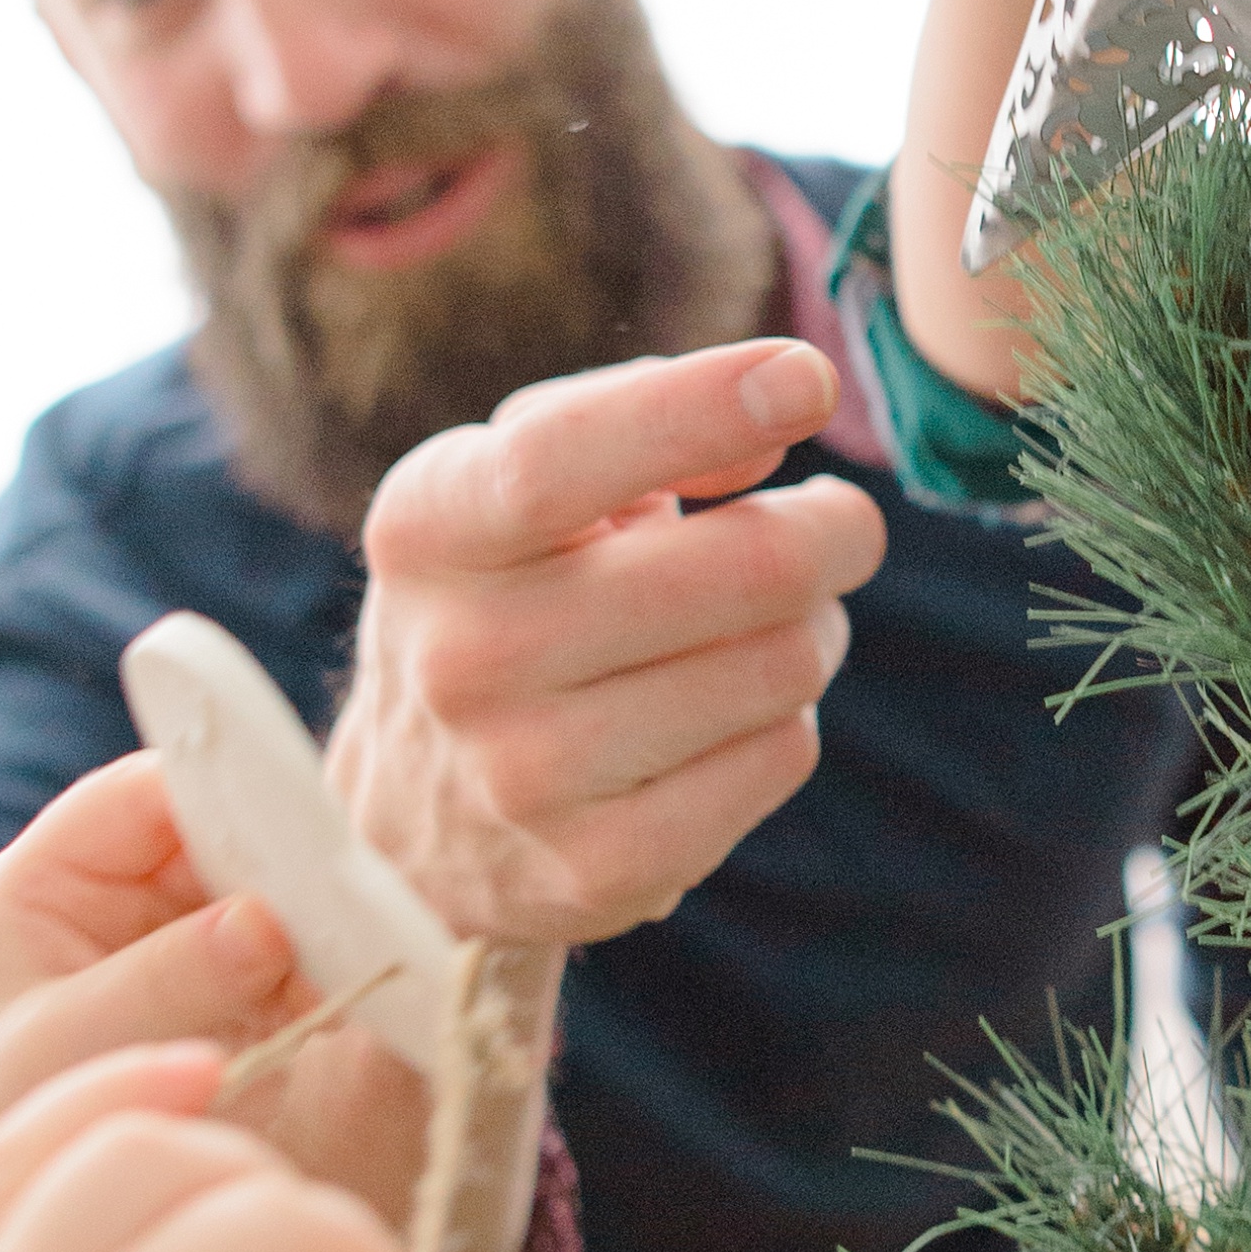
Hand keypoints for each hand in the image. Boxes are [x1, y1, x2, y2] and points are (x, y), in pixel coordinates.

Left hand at [0, 752, 308, 1206]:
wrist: (42, 1244)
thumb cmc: (14, 1132)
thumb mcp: (69, 1045)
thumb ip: (164, 975)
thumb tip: (267, 917)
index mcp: (44, 885)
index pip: (142, 794)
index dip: (217, 792)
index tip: (292, 823)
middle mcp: (116, 900)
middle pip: (220, 837)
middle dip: (279, 865)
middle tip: (336, 900)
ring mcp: (180, 946)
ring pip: (269, 895)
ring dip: (312, 925)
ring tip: (341, 961)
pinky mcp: (235, 994)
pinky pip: (297, 958)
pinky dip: (325, 975)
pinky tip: (338, 1002)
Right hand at [330, 336, 888, 943]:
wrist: (416, 818)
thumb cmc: (504, 594)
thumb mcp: (515, 478)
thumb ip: (636, 414)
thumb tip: (771, 427)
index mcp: (430, 530)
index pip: (562, 459)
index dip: (700, 409)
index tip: (807, 379)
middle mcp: (463, 656)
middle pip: (742, 569)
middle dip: (830, 532)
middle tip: (834, 527)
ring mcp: (527, 778)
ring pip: (783, 665)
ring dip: (811, 630)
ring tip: (761, 629)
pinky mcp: (600, 873)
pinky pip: (782, 755)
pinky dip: (786, 721)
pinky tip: (730, 718)